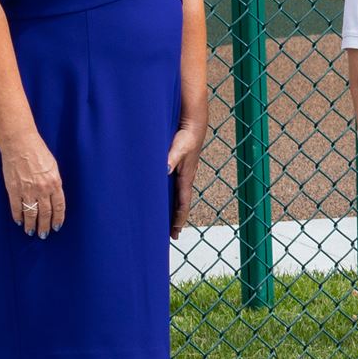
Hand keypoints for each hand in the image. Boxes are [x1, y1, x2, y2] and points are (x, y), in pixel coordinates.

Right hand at [1, 133, 64, 238]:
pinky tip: (19, 222)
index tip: (57, 226)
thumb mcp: (53, 167)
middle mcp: (43, 189)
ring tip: (31, 232)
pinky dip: (18, 216)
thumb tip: (53, 195)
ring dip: (31, 224)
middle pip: (45, 213)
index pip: (59, 206)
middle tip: (43, 234)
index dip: (58, 218)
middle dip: (45, 225)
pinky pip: (16, 207)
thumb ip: (54, 182)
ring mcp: (27, 190)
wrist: (20, 144)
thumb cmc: (38, 152)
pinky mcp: (13, 189)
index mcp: (55, 183)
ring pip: (31, 213)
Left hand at [166, 124, 204, 238]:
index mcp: (186, 178)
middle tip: (173, 235)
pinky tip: (163, 197)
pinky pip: (175, 187)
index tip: (175, 233)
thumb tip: (164, 171)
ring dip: (174, 209)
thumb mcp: (178, 148)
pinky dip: (172, 197)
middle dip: (177, 219)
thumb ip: (170, 159)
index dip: (179, 219)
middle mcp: (186, 178)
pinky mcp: (180, 167)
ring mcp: (183, 173)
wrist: (193, 124)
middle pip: (181, 204)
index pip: (183, 203)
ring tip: (169, 222)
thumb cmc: (186, 136)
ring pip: (178, 196)